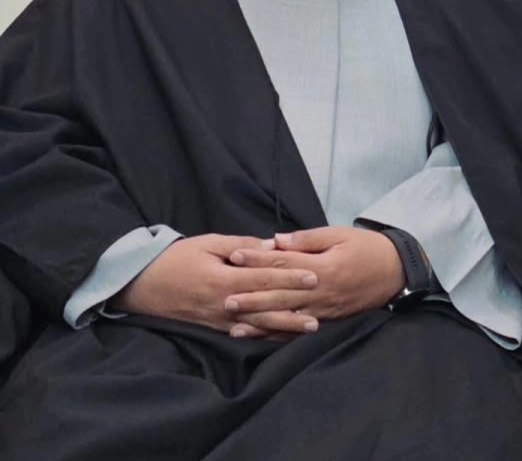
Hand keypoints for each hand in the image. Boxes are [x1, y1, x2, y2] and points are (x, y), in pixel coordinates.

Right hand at [113, 234, 320, 333]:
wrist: (141, 284)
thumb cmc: (176, 258)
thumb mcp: (208, 243)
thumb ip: (241, 245)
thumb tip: (271, 246)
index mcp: (224, 280)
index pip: (265, 280)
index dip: (291, 279)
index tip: (314, 277)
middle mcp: (224, 304)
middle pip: (266, 307)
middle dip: (294, 309)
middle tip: (321, 311)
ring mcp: (219, 320)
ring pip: (258, 325)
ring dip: (284, 328)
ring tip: (308, 329)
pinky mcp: (214, 327)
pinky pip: (244, 334)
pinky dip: (264, 336)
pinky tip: (281, 337)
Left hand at [223, 226, 405, 337]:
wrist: (396, 271)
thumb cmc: (367, 248)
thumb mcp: (339, 235)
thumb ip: (307, 239)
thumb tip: (276, 241)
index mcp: (323, 267)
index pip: (284, 264)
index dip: (259, 260)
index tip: (236, 256)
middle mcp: (322, 292)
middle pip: (281, 295)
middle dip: (252, 296)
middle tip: (224, 298)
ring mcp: (325, 309)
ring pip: (287, 317)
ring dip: (260, 321)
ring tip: (235, 323)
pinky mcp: (329, 319)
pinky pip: (300, 329)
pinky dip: (280, 333)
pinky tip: (262, 336)